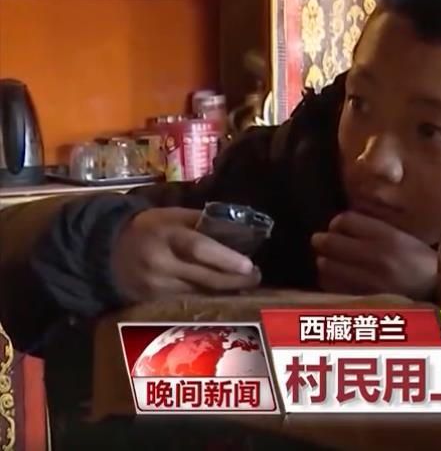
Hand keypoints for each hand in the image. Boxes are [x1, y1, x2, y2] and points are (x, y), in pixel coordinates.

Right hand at [112, 207, 260, 302]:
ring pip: (199, 292)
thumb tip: (237, 228)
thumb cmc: (148, 228)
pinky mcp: (153, 301)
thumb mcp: (172, 215)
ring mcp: (156, 286)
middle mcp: (160, 263)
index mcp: (166, 235)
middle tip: (256, 276)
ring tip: (246, 284)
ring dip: (225, 290)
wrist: (108, 251)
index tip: (249, 265)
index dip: (225, 259)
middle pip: (203, 277)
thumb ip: (201, 222)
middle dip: (234, 280)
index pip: (198, 248)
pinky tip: (223, 293)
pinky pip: (187, 301)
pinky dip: (208, 298)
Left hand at [312, 212, 436, 298]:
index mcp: (388, 236)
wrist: (436, 291)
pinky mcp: (362, 298)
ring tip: (331, 262)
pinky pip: (331, 286)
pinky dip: (330, 280)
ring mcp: (367, 280)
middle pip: (330, 242)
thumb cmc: (419, 261)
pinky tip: (337, 279)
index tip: (338, 228)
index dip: (337, 223)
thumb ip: (373, 230)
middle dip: (323, 241)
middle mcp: (375, 256)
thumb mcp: (402, 236)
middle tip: (323, 242)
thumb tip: (339, 225)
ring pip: (326, 265)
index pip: (345, 220)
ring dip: (325, 262)